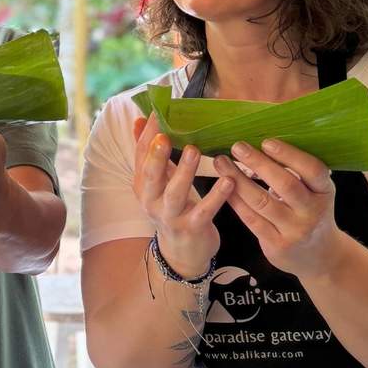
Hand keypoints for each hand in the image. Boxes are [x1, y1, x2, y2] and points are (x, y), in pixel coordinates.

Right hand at [132, 114, 231, 278]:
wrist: (182, 254)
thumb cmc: (173, 209)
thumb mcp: (157, 182)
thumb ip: (150, 153)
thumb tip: (139, 120)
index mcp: (143, 186)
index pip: (141, 156)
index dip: (147, 135)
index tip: (157, 112)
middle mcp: (151, 201)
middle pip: (150, 176)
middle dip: (156, 156)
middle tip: (165, 135)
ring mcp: (170, 217)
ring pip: (175, 193)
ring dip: (184, 171)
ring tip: (194, 150)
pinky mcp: (192, 228)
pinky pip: (204, 211)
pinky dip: (216, 196)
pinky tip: (228, 180)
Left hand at [213, 139, 342, 278]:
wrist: (319, 256)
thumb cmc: (311, 213)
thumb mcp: (315, 193)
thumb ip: (297, 174)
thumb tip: (263, 144)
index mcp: (325, 192)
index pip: (312, 170)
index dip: (289, 155)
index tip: (266, 142)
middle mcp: (312, 211)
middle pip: (285, 184)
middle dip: (258, 163)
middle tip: (237, 147)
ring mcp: (295, 230)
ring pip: (262, 202)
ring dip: (238, 180)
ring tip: (222, 163)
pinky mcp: (277, 244)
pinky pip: (251, 218)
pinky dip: (235, 200)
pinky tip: (223, 186)